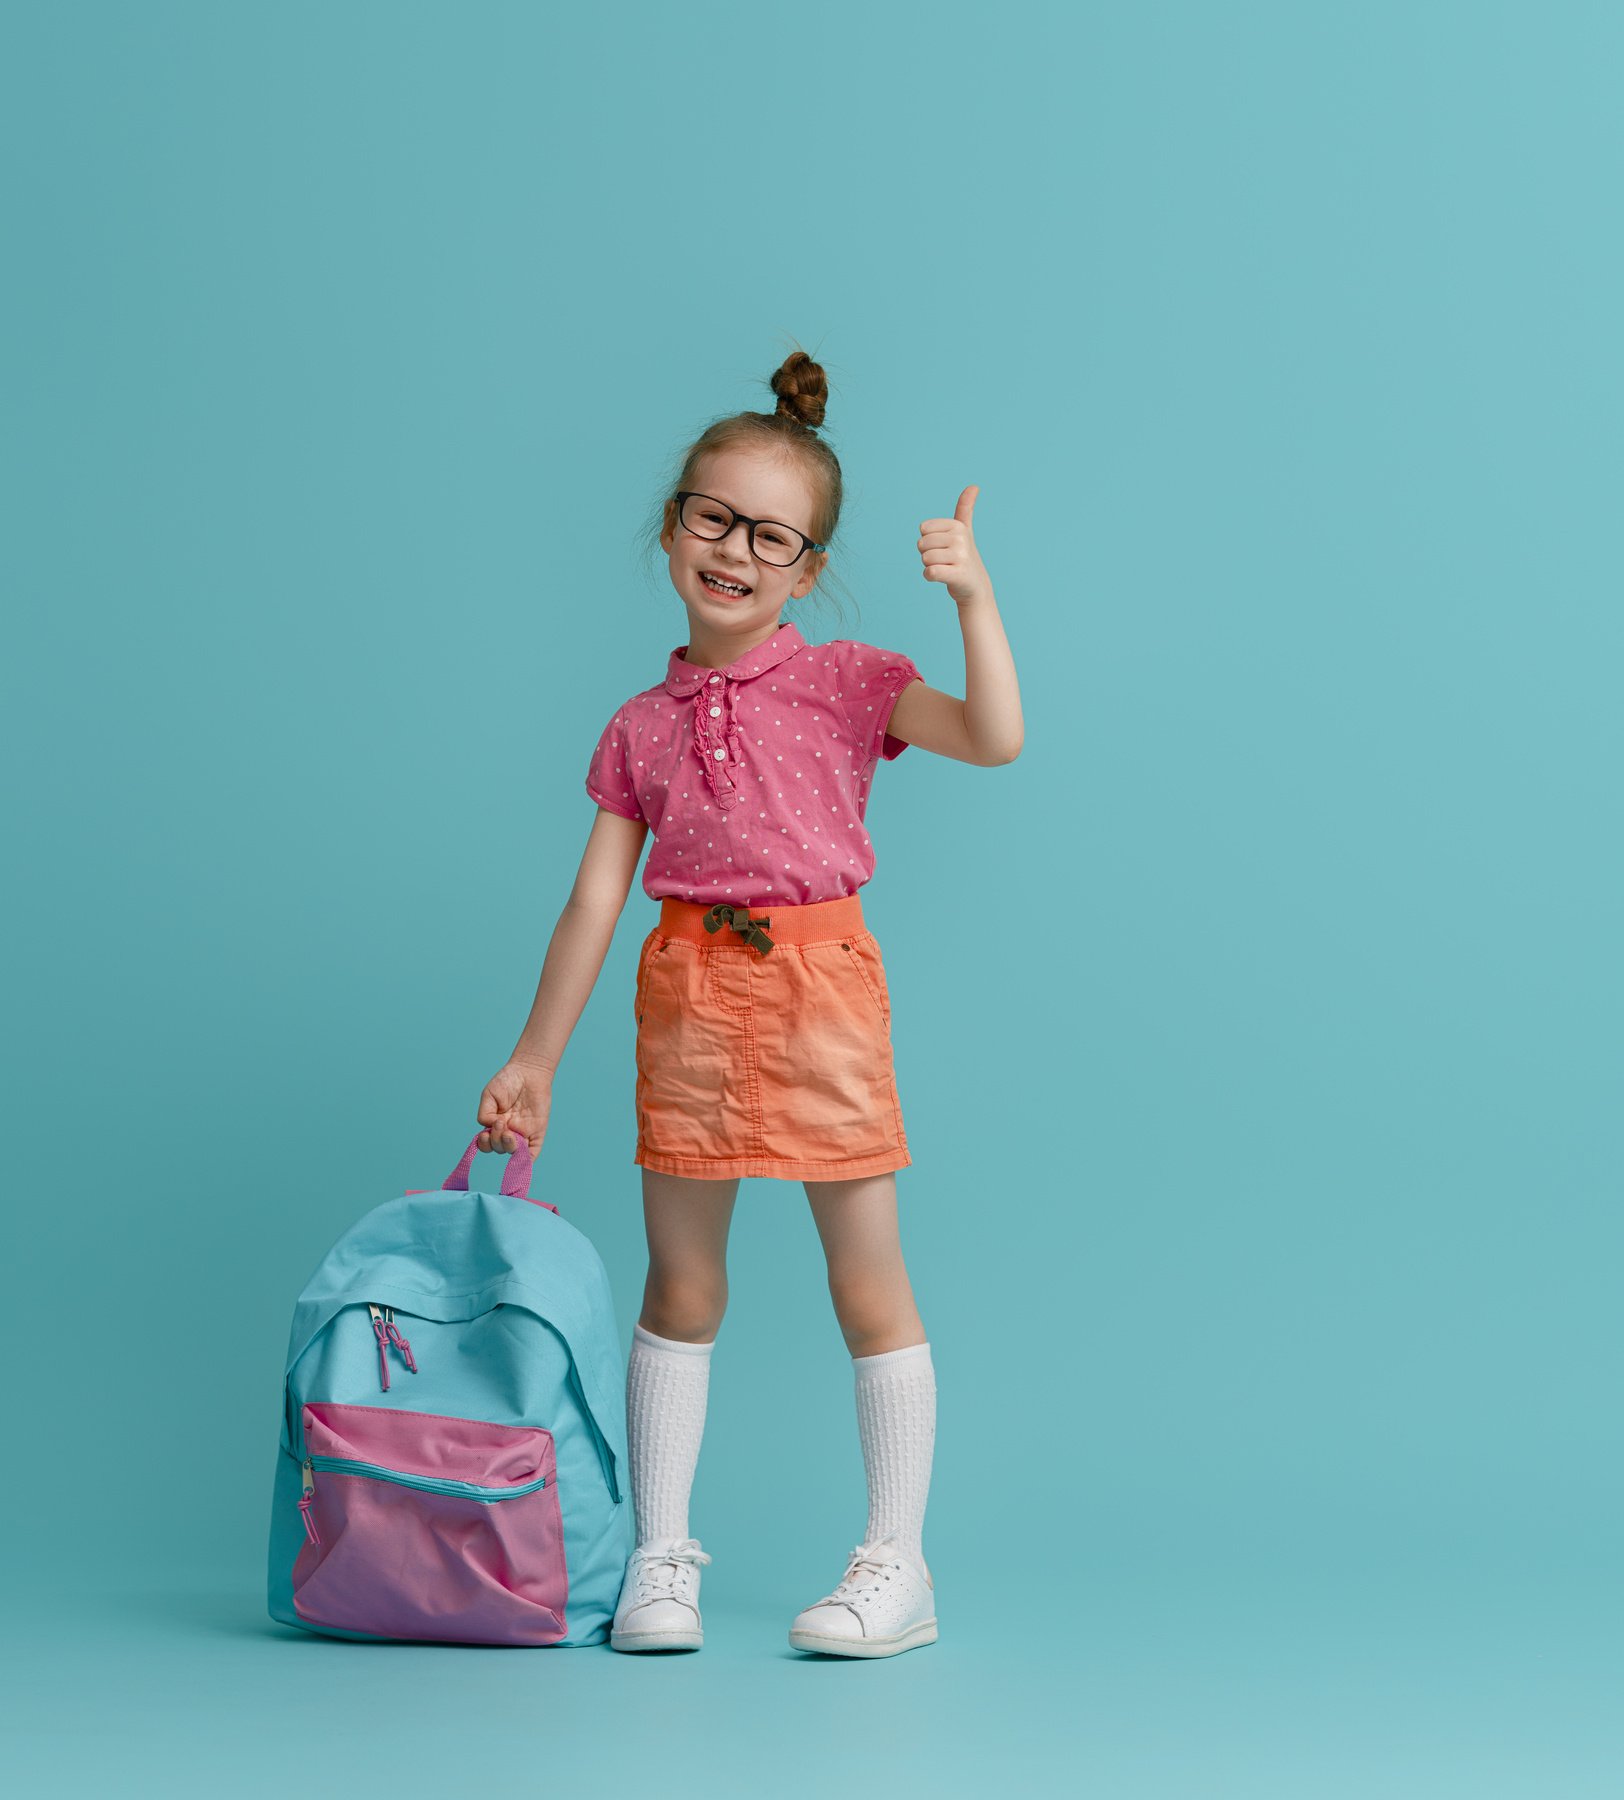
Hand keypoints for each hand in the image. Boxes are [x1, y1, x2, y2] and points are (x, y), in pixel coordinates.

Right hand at [476, 1058, 553, 1157]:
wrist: (528, 1071)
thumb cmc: (508, 1081)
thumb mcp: (489, 1095)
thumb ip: (484, 1114)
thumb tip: (489, 1128)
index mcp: (495, 1125)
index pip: (486, 1144)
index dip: (484, 1144)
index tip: (485, 1132)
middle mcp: (508, 1132)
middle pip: (499, 1148)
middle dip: (496, 1141)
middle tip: (501, 1123)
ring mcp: (523, 1133)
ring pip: (514, 1152)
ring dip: (508, 1146)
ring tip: (509, 1132)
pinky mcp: (537, 1131)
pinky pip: (533, 1151)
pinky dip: (527, 1160)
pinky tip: (522, 1159)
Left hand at [917, 485, 990, 605]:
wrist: (975, 587)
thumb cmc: (964, 557)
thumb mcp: (964, 530)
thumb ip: (965, 508)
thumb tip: (974, 486)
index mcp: (958, 526)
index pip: (924, 529)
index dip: (928, 541)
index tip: (943, 547)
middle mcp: (961, 539)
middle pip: (922, 544)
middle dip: (928, 555)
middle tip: (944, 560)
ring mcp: (961, 557)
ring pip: (925, 559)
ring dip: (930, 566)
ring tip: (946, 568)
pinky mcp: (957, 575)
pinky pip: (930, 572)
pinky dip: (930, 576)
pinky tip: (942, 577)